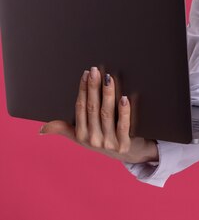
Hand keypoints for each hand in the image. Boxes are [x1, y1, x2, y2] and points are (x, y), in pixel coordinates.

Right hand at [40, 67, 158, 163]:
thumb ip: (64, 130)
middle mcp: (93, 140)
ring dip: (107, 95)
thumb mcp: (83, 137)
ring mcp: (108, 143)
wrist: (132, 154)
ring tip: (108, 78)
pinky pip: (123, 126)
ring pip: (106, 114)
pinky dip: (123, 112)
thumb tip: (41, 130)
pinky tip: (124, 98)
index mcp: (81, 135)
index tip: (86, 73)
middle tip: (95, 70)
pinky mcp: (124, 145)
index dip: (83, 90)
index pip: (80, 107)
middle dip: (93, 88)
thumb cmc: (105, 140)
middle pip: (92, 108)